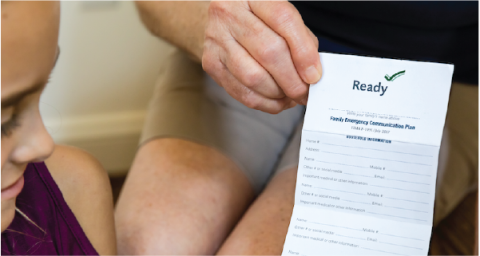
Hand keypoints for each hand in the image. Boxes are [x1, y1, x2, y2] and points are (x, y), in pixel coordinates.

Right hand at [202, 0, 320, 113]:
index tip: (314, 75)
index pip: (283, 19)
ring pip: (253, 77)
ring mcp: (217, 39)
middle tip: (304, 92)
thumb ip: (299, 39)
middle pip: (268, 52)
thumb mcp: (279, 16)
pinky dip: (264, 102)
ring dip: (278, 93)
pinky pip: (241, 91)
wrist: (222, 20)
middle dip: (292, 80)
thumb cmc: (256, 18)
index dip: (303, 51)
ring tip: (290, 95)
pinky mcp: (211, 63)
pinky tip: (275, 100)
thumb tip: (312, 73)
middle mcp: (230, 13)